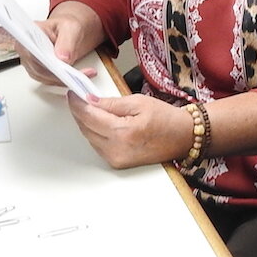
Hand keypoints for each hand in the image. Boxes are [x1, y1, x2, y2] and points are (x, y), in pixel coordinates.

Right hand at [19, 2, 98, 84]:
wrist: (69, 32)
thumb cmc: (66, 26)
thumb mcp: (71, 27)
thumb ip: (67, 41)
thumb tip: (63, 58)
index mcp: (29, 34)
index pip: (31, 51)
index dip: (43, 61)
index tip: (59, 66)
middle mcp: (27, 49)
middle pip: (38, 68)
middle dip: (58, 74)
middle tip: (76, 75)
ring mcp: (32, 62)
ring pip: (44, 77)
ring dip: (64, 79)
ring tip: (81, 76)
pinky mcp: (40, 71)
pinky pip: (50, 80)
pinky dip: (65, 81)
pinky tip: (77, 78)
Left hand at [67, 92, 185, 168]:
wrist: (183, 137)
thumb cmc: (166, 119)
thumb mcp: (138, 102)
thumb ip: (111, 102)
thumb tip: (89, 101)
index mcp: (122, 132)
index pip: (88, 116)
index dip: (77, 103)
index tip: (73, 93)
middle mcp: (116, 149)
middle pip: (85, 128)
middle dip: (80, 112)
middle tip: (81, 98)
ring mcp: (116, 159)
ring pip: (89, 137)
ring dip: (87, 123)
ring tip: (93, 109)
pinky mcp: (117, 163)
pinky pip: (97, 145)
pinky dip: (95, 133)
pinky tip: (102, 123)